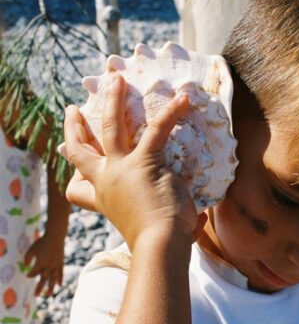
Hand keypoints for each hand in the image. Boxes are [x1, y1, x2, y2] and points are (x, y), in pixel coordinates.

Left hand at [24, 232, 64, 295]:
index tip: (28, 275)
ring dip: (51, 287)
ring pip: (53, 279)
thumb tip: (26, 266)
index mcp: (40, 262)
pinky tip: (60, 285)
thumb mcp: (32, 249)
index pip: (34, 272)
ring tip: (49, 295)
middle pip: (43, 279)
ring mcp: (56, 265)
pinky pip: (60, 273)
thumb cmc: (42, 242)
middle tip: (36, 295)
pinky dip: (60, 279)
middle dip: (39, 287)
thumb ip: (27, 258)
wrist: (55, 237)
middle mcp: (48, 266)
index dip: (30, 275)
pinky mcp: (61, 263)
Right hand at [63, 74, 205, 249]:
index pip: (77, 189)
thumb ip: (181, 222)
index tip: (75, 165)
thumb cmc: (163, 244)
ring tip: (116, 79)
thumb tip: (202, 221)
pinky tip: (183, 99)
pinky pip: (157, 129)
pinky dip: (171, 113)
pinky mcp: (144, 161)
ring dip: (113, 101)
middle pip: (80, 151)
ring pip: (110, 127)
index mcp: (104, 201)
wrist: (160, 244)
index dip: (75, 175)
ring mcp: (122, 169)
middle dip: (74, 128)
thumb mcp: (159, 231)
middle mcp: (107, 183)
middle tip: (73, 110)